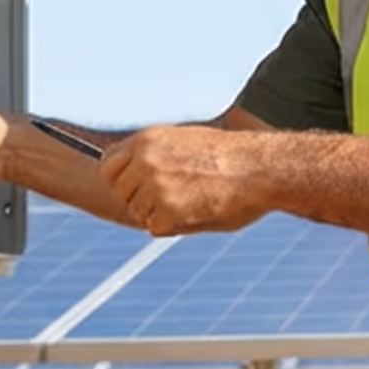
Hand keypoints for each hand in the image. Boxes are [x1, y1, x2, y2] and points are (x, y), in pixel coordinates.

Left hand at [100, 127, 273, 236]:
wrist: (260, 168)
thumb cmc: (231, 156)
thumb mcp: (185, 140)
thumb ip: (156, 154)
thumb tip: (132, 173)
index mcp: (148, 139)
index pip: (108, 165)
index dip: (123, 179)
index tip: (139, 185)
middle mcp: (145, 160)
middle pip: (122, 193)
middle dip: (143, 199)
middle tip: (176, 196)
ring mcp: (155, 186)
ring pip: (139, 212)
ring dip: (160, 213)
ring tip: (193, 200)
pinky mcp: (168, 211)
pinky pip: (156, 228)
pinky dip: (175, 226)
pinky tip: (199, 211)